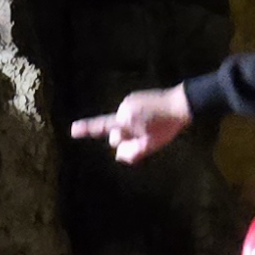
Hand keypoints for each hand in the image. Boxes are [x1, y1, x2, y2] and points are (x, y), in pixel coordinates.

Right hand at [66, 86, 192, 162]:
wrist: (182, 104)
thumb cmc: (167, 126)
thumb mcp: (150, 145)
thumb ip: (132, 153)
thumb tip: (119, 155)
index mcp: (126, 119)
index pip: (103, 127)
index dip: (86, 129)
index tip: (72, 130)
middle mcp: (123, 108)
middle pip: (115, 132)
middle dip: (124, 138)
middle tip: (145, 139)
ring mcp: (128, 101)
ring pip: (122, 124)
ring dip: (132, 129)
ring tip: (152, 128)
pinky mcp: (135, 98)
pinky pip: (129, 115)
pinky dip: (136, 121)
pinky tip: (151, 120)